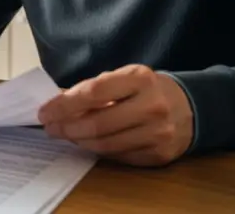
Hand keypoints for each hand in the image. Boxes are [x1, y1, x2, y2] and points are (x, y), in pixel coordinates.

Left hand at [37, 64, 193, 166]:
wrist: (190, 107)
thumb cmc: (146, 89)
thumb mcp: (123, 78)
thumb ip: (91, 88)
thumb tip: (55, 103)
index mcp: (140, 78)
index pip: (93, 92)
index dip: (64, 105)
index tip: (44, 112)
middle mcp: (152, 105)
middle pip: (97, 123)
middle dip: (67, 128)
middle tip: (51, 128)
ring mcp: (159, 133)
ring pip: (106, 145)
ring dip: (79, 141)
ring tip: (67, 135)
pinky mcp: (160, 154)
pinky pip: (119, 156)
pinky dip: (98, 150)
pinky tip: (89, 142)